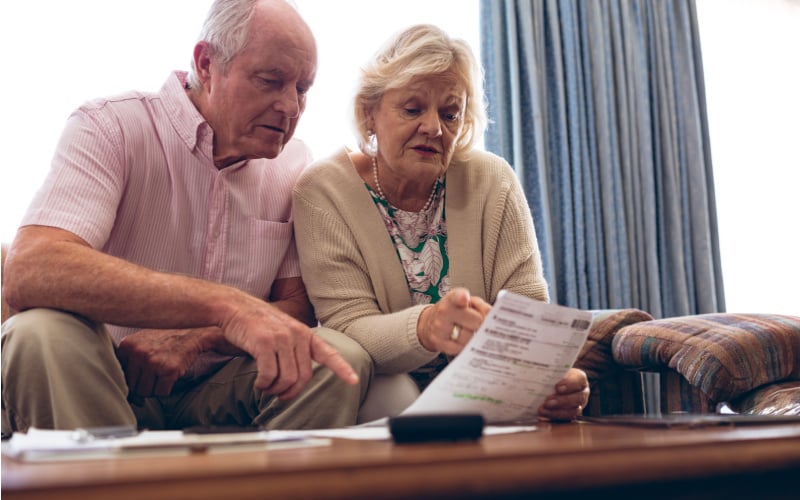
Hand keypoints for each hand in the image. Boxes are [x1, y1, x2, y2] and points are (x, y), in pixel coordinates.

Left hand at [118, 327, 212, 400]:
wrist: (191, 333)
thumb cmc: (165, 339)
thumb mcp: (140, 342)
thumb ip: (128, 362)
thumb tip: (129, 395)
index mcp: (127, 345)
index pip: (120, 376)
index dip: (131, 380)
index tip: (139, 378)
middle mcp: (138, 353)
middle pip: (132, 386)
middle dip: (143, 386)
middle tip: (153, 377)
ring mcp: (153, 362)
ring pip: (145, 392)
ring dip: (154, 389)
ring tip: (161, 376)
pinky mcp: (169, 370)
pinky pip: (161, 393)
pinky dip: (166, 389)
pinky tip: (170, 377)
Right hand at [219, 298, 358, 399]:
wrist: (235, 307)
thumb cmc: (258, 323)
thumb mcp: (284, 332)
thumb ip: (295, 350)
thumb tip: (298, 377)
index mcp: (305, 334)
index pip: (328, 353)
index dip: (342, 368)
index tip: (353, 381)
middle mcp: (297, 335)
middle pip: (303, 376)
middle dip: (291, 391)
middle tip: (279, 394)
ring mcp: (281, 338)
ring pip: (287, 378)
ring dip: (275, 389)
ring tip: (266, 387)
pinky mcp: (264, 343)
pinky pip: (269, 374)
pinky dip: (264, 384)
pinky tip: (259, 383)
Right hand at [416, 287, 490, 354]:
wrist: (429, 324)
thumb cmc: (453, 312)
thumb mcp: (467, 302)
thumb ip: (481, 306)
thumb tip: (492, 315)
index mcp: (453, 298)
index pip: (456, 297)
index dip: (461, 298)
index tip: (464, 298)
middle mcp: (444, 311)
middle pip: (475, 320)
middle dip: (480, 323)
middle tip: (476, 322)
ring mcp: (440, 328)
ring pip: (469, 337)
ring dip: (472, 336)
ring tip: (467, 330)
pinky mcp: (438, 342)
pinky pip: (461, 348)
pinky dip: (464, 346)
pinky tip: (460, 339)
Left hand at [537, 368, 589, 421]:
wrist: (554, 384)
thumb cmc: (554, 376)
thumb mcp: (553, 371)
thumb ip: (548, 372)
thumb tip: (533, 374)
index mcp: (579, 379)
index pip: (579, 380)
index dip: (569, 384)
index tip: (557, 387)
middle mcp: (581, 392)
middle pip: (577, 398)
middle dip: (562, 401)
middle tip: (547, 402)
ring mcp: (578, 405)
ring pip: (573, 411)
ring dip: (557, 412)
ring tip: (543, 411)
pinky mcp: (570, 415)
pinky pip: (565, 420)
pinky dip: (553, 418)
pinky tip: (543, 417)